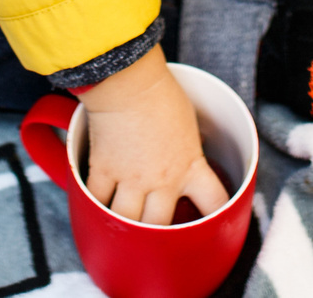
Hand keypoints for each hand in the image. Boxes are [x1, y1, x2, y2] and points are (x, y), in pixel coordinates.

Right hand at [76, 47, 233, 223]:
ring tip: (122, 222)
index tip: (212, 222)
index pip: (214, 202)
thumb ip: (187, 145)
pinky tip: (96, 204)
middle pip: (159, 226)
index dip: (217, 218)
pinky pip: (97, 200)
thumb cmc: (160, 92)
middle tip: (152, 227)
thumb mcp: (188, 122)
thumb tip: (187, 149)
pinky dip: (95, 204)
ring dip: (124, 223)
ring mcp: (131, 179)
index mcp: (190, 166)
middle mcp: (162, 181)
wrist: (129, 81)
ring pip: (126, 221)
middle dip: (156, 231)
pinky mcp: (105, 170)